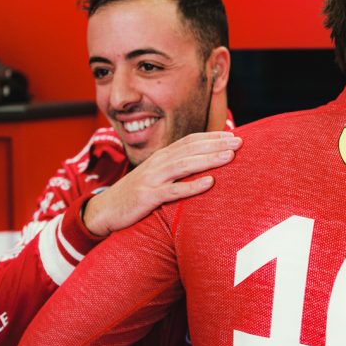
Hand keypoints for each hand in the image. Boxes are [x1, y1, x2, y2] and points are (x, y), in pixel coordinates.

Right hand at [82, 131, 241, 236]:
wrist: (106, 209)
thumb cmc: (137, 194)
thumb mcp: (156, 177)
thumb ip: (176, 169)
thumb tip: (204, 166)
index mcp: (162, 157)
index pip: (191, 141)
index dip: (212, 137)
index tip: (234, 136)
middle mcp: (158, 163)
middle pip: (191, 149)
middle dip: (216, 144)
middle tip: (239, 142)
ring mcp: (152, 179)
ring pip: (184, 165)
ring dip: (208, 159)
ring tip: (229, 156)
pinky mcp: (148, 197)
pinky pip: (173, 191)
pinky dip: (192, 186)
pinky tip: (209, 182)